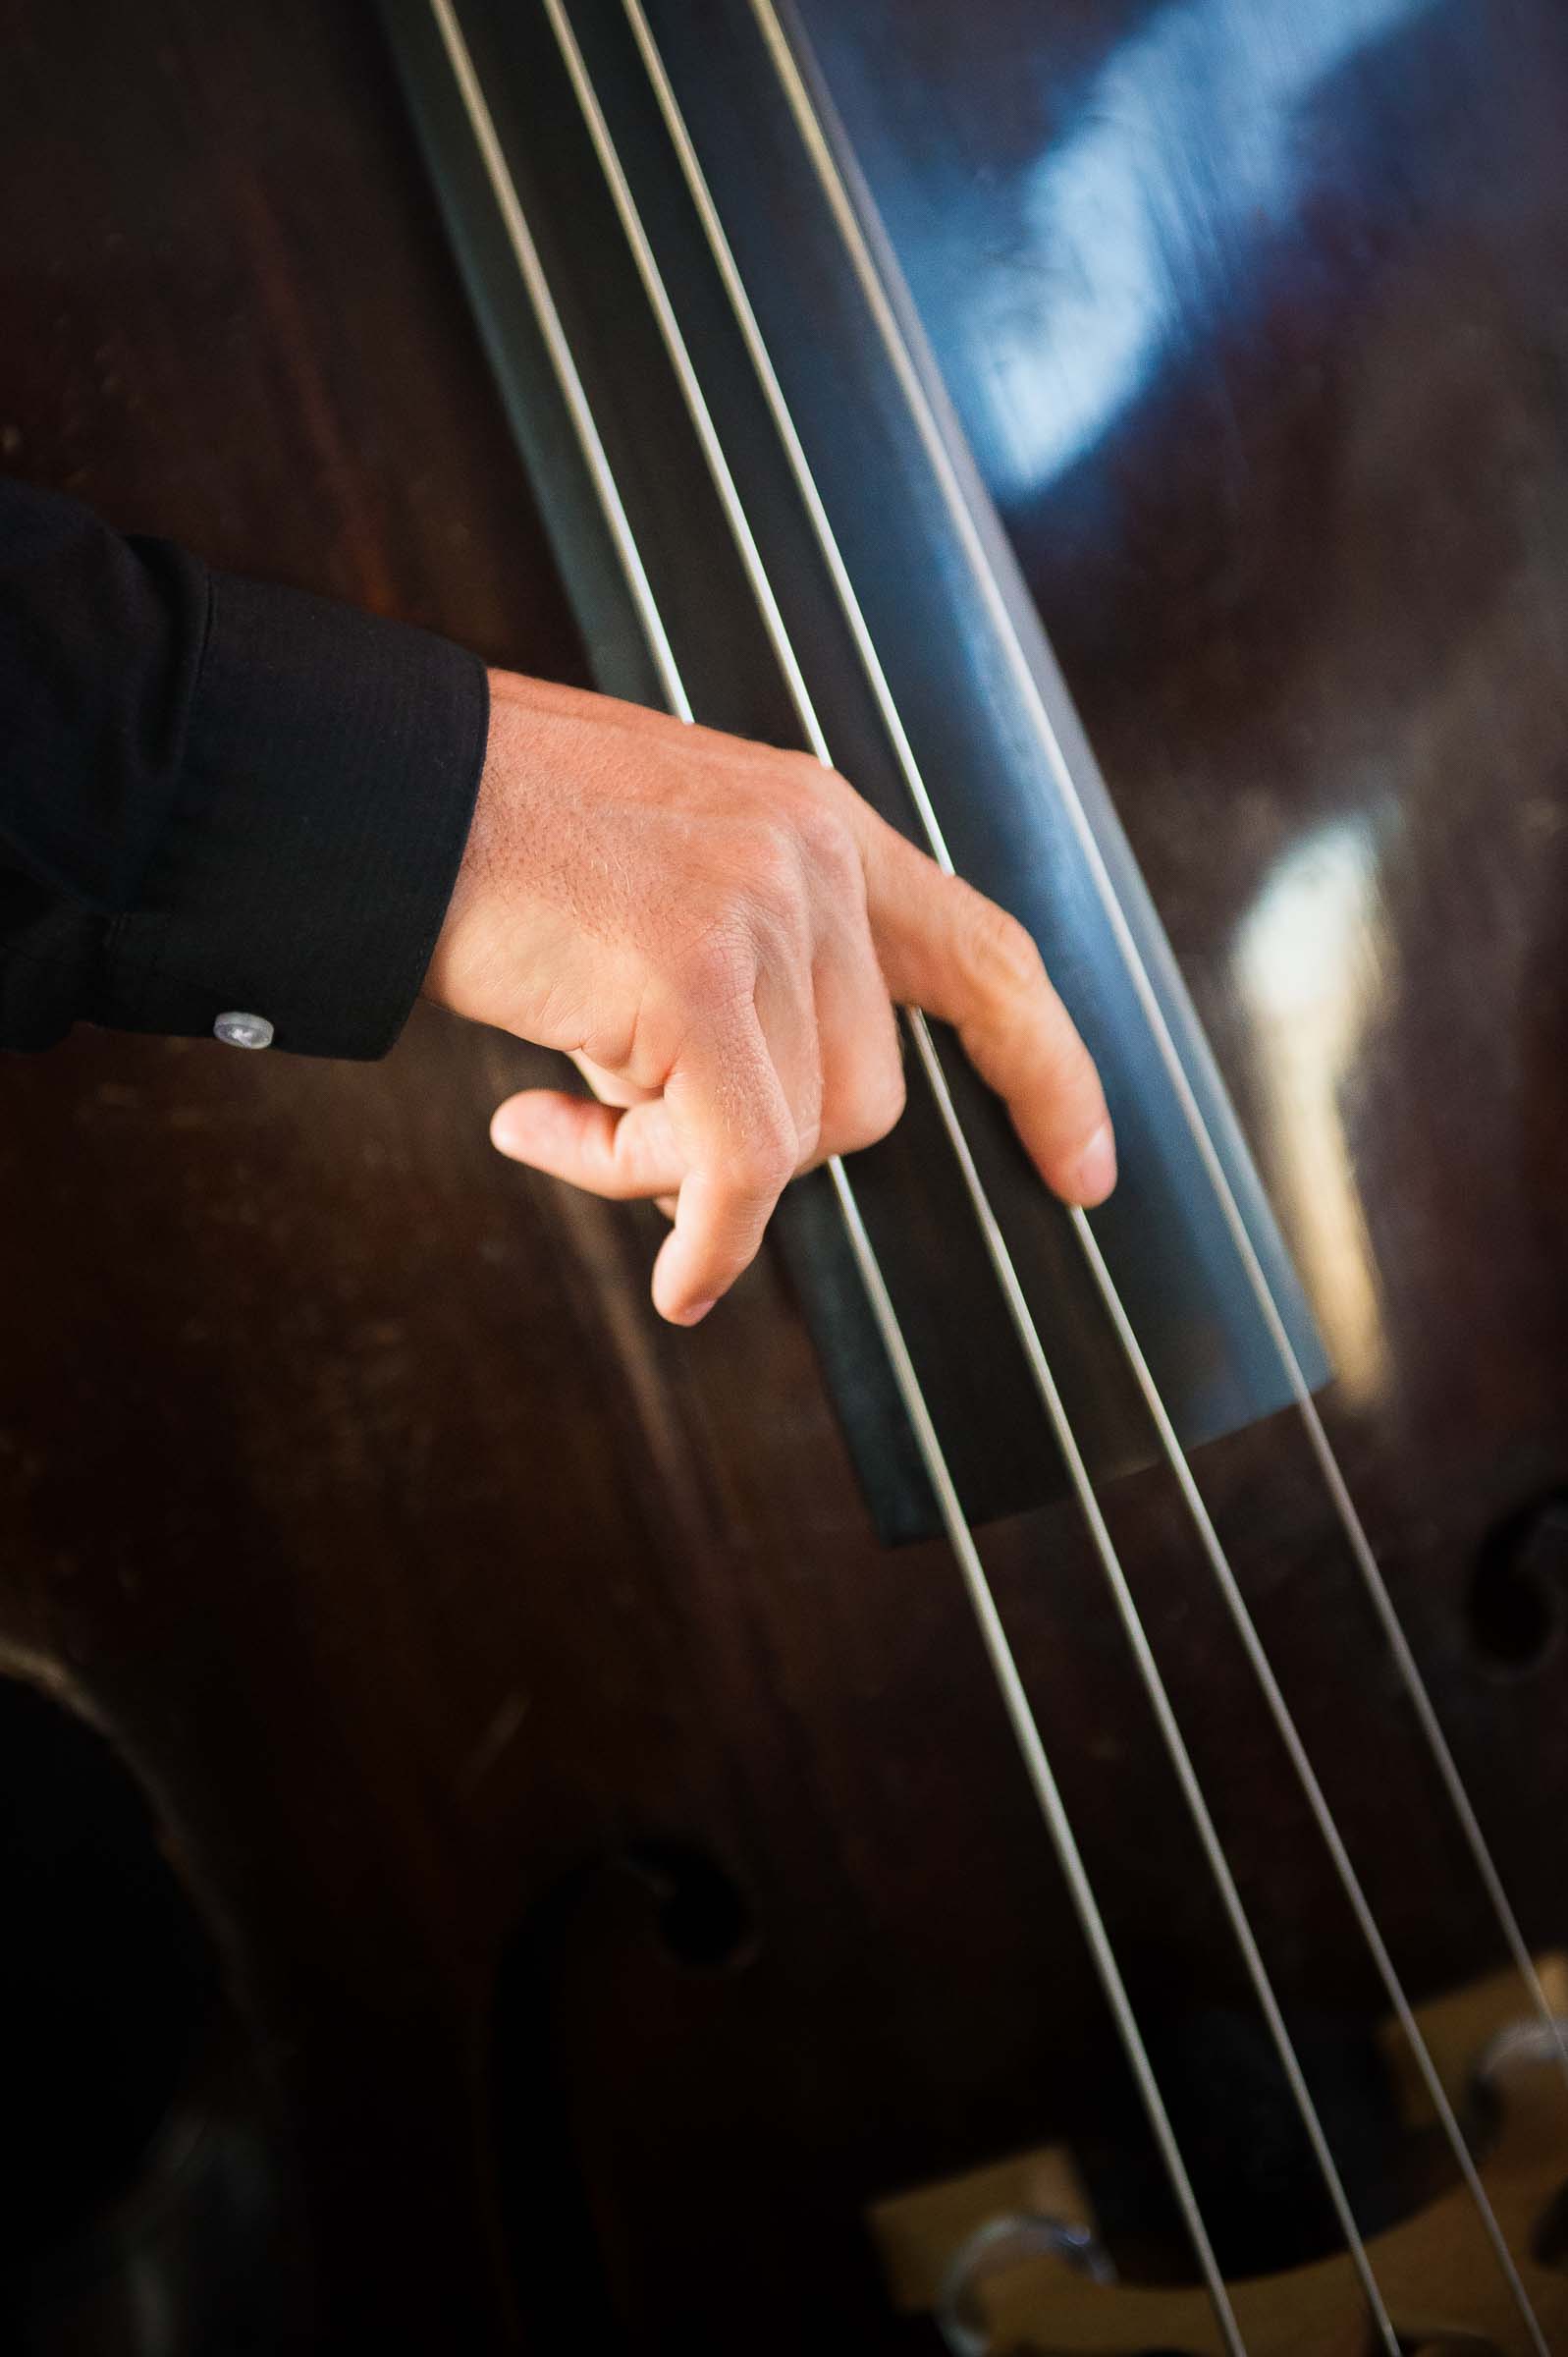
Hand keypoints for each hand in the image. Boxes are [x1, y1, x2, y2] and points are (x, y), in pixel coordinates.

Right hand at [425, 669, 1114, 1325]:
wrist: (382, 790)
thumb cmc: (500, 851)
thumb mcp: (662, 887)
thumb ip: (744, 983)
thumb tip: (749, 1162)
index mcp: (820, 826)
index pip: (984, 956)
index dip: (1046, 1069)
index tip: (1086, 1168)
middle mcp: (814, 855)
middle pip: (865, 1095)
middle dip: (753, 1149)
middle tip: (610, 1124)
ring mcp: (761, 907)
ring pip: (794, 1138)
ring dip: (677, 1167)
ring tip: (559, 1111)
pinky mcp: (694, 973)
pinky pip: (740, 1166)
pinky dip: (709, 1240)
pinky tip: (678, 1279)